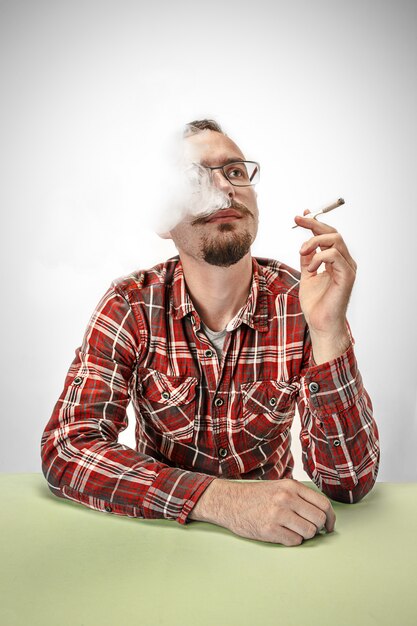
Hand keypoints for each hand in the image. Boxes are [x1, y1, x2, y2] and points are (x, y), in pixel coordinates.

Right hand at [189, 478, 335, 545]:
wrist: (229, 502)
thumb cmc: (256, 496)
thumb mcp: (279, 487)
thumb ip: (299, 496)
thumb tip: (323, 512)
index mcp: (291, 486)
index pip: (323, 503)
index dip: (330, 517)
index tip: (329, 525)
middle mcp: (286, 498)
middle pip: (319, 519)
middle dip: (317, 527)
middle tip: (310, 529)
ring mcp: (278, 514)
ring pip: (309, 532)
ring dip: (304, 535)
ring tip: (293, 530)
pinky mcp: (269, 530)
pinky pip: (295, 541)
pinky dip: (292, 541)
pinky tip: (282, 534)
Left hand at [295, 211, 355, 358]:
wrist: (320, 324)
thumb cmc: (316, 304)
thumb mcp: (306, 276)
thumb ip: (307, 259)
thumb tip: (304, 244)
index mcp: (336, 261)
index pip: (328, 235)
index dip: (315, 222)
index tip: (300, 215)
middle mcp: (345, 262)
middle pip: (333, 233)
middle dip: (314, 224)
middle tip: (298, 220)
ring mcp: (348, 268)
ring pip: (335, 240)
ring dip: (314, 243)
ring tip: (303, 255)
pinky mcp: (347, 276)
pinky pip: (334, 255)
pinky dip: (319, 257)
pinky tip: (310, 268)